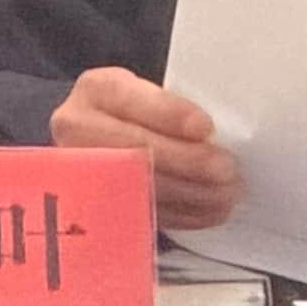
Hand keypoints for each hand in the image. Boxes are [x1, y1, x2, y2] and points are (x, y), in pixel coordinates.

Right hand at [45, 68, 238, 227]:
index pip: (130, 100)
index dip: (170, 114)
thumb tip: (213, 137)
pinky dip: (184, 215)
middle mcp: (79, 130)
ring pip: (142, 187)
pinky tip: (211, 210)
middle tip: (227, 169)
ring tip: (227, 193)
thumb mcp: (141, 92)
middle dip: (188, 161)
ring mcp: (84, 172)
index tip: (206, 127)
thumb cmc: (131, 114)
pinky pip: (145, 214)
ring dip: (192, 193)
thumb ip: (168, 106)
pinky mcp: (98, 206)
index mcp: (96, 90)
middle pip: (135, 148)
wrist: (93, 141)